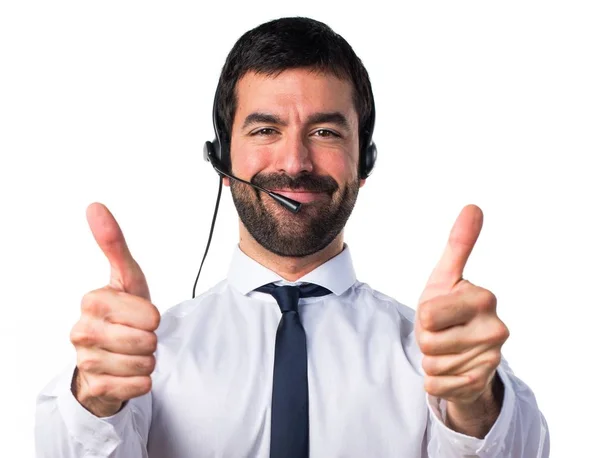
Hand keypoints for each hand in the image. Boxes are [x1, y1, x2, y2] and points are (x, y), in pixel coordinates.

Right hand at [69, 203, 159, 416]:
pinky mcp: (93, 387)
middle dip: (151, 340)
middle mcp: (82, 330)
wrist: (110, 357)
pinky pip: (136, 387)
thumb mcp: (126, 278)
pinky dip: (142, 381)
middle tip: (140, 336)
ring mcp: (85, 360)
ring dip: (148, 360)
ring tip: (135, 352)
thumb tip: (95, 206)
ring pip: (142, 364)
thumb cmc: (123, 312)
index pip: (149, 314)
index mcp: (92, 300)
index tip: (141, 315)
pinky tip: (129, 372)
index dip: (154, 317)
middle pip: (145, 340)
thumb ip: (114, 244)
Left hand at [415, 205, 508, 408]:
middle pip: (429, 340)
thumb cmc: (448, 309)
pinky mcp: (482, 383)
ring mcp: (492, 359)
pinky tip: (450, 371)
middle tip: (442, 333)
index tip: (439, 312)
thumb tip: (473, 207)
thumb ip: (459, 244)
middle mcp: (496, 329)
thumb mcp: (446, 277)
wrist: (459, 352)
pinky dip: (435, 381)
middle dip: (426, 339)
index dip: (425, 315)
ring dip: (431, 359)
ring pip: (432, 364)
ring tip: (447, 350)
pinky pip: (437, 386)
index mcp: (484, 298)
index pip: (428, 313)